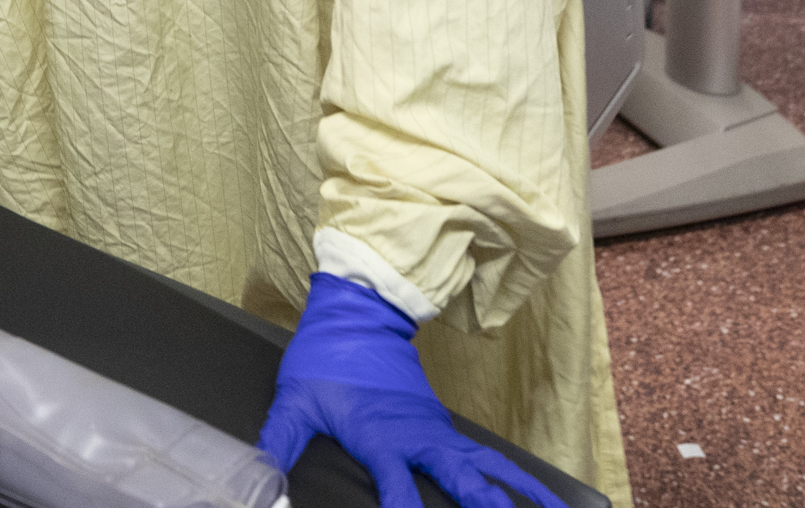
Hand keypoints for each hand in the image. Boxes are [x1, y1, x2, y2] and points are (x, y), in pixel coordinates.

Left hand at [259, 274, 564, 507]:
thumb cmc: (324, 360)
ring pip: (488, 471)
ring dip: (518, 496)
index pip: (397, 488)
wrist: (358, 315)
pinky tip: (543, 500)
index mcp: (380, 437)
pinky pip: (490, 459)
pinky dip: (520, 481)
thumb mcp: (295, 400)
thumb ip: (279, 440)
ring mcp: (439, 434)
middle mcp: (419, 439)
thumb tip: (261, 478)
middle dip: (482, 507)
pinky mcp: (448, 431)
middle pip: (461, 481)